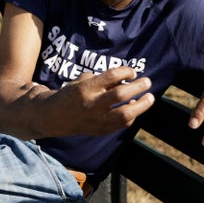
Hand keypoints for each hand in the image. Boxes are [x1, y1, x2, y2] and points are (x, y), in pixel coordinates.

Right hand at [41, 66, 155, 136]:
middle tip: (147, 81)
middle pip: (120, 95)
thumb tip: (128, 79)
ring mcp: (96, 120)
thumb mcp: (83, 81)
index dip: (125, 72)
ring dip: (141, 105)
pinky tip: (135, 108)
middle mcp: (91, 104)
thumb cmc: (71, 94)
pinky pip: (121, 124)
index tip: (132, 72)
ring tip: (150, 97)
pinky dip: (131, 116)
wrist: (54, 117)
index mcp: (86, 89)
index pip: (110, 76)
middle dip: (137, 87)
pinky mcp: (99, 131)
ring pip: (124, 114)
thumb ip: (104, 80)